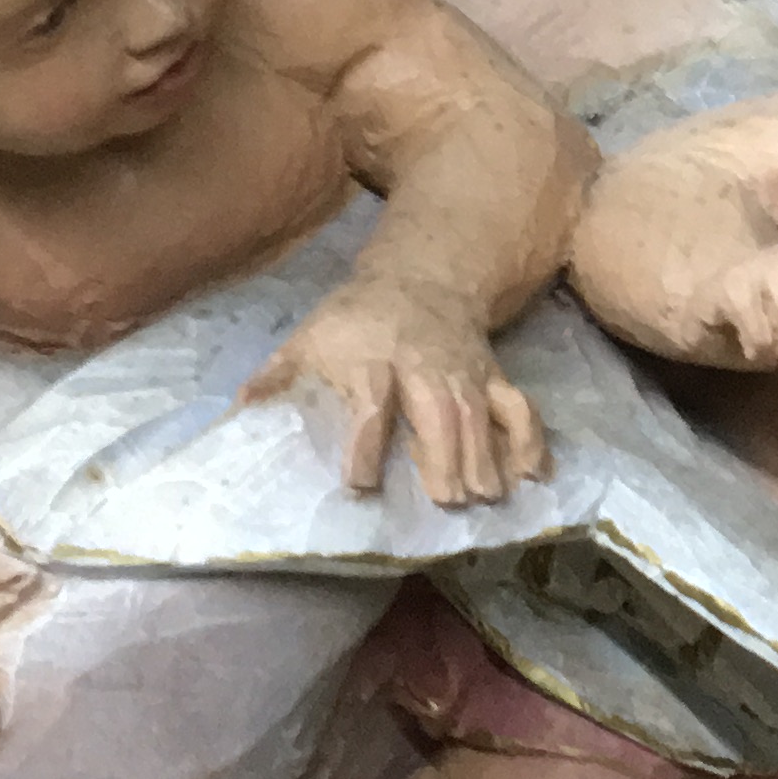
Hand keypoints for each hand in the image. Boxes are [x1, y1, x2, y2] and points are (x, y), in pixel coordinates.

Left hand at [246, 280, 548, 506]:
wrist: (422, 278)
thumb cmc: (356, 319)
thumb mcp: (310, 335)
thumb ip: (279, 374)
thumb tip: (240, 408)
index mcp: (373, 359)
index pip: (371, 402)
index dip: (366, 442)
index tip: (360, 483)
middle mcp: (424, 367)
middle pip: (438, 410)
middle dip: (445, 454)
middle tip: (448, 500)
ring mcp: (465, 372)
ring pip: (481, 413)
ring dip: (487, 455)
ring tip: (488, 497)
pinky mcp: (493, 376)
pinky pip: (519, 404)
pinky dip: (532, 438)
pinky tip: (537, 474)